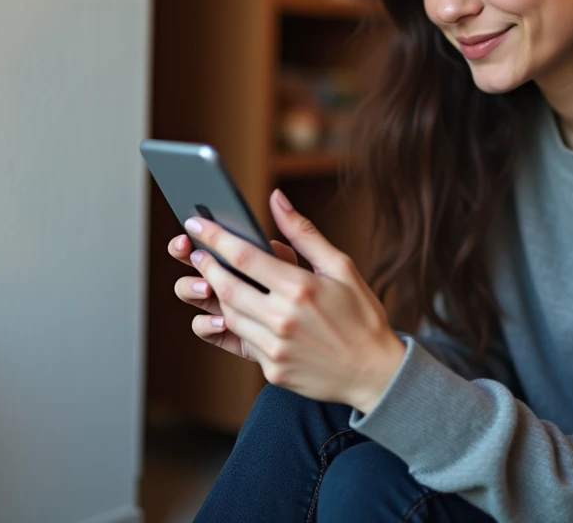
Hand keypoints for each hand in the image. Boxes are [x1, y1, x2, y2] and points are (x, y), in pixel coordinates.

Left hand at [185, 189, 405, 412]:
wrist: (375, 373)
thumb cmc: (361, 315)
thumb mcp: (340, 267)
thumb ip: (303, 233)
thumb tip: (276, 199)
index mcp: (300, 288)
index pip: (244, 257)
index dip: (215, 238)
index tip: (196, 224)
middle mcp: (283, 319)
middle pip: (226, 287)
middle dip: (206, 266)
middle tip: (197, 252)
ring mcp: (275, 348)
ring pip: (229, 315)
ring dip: (218, 295)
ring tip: (217, 279)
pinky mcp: (272, 369)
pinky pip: (243, 341)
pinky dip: (237, 323)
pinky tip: (241, 311)